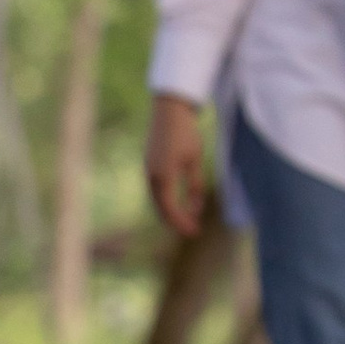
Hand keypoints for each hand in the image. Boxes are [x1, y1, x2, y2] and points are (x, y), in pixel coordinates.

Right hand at [146, 93, 207, 240]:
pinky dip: (166, 201)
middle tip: (192, 231)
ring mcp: (148, 170)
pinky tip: (177, 203)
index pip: (171, 209)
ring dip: (170, 212)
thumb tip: (196, 209)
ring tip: (187, 220)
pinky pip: (156, 190)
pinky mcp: (149, 165)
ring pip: (157, 200)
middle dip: (176, 221)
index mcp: (163, 176)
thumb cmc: (185, 133)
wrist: (169, 110)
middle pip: (161, 208)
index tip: (195, 232)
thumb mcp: (195, 160)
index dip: (182, 223)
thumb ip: (195, 185)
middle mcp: (152, 176)